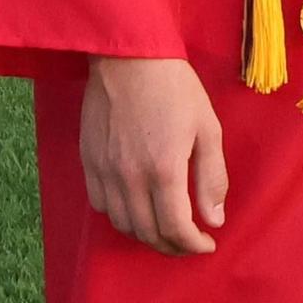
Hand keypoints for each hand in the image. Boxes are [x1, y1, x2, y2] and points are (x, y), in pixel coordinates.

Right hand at [80, 56, 226, 254]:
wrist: (130, 57)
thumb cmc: (175, 87)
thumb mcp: (207, 127)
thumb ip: (212, 177)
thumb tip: (214, 219)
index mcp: (164, 170)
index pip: (176, 229)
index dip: (193, 245)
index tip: (206, 244)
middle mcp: (130, 179)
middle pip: (148, 233)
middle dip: (172, 245)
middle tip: (189, 241)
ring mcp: (105, 172)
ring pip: (123, 224)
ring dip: (146, 234)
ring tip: (165, 228)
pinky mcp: (88, 162)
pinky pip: (100, 205)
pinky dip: (120, 216)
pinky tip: (135, 207)